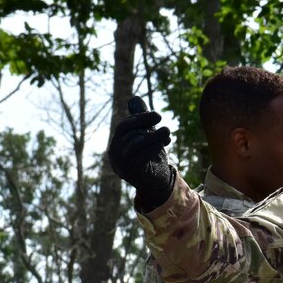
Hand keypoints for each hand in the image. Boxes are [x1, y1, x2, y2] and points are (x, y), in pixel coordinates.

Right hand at [106, 96, 176, 212]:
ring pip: (134, 145)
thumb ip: (141, 120)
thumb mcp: (147, 136)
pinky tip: (163, 145)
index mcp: (117, 144)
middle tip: (162, 119)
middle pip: (127, 134)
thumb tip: (134, 98)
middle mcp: (115, 155)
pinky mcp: (131, 174)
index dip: (139, 119)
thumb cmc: (151, 158)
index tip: (157, 115)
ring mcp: (121, 165)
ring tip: (167, 132)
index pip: (123, 127)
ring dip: (152, 136)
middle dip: (145, 125)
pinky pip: (139, 158)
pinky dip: (152, 149)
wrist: (158, 184)